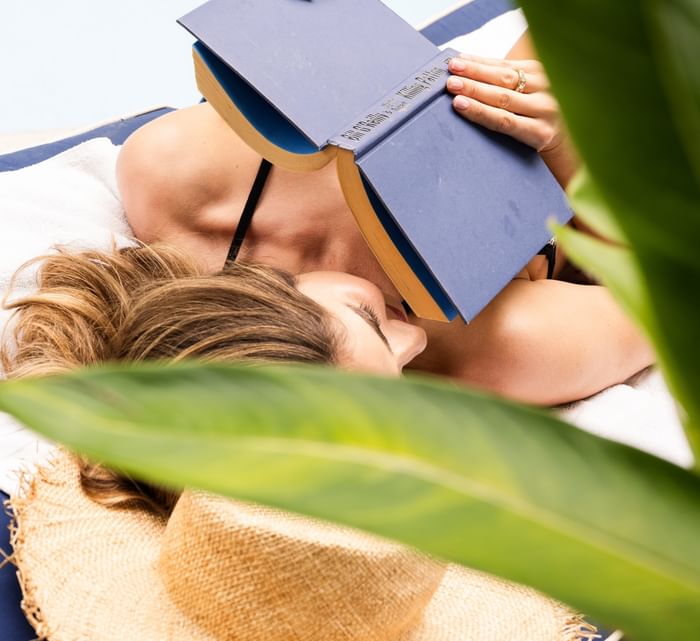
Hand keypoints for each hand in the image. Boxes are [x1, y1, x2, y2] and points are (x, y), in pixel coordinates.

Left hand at [446, 53, 561, 150]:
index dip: (479, 63)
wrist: (568, 143)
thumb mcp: (529, 93)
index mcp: (541, 73)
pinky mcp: (540, 132)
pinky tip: (464, 107)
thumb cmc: (538, 117)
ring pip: (502, 99)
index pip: (504, 66)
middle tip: (451, 72)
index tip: (457, 60)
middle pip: (502, 79)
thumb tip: (466, 70)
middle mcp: (545, 88)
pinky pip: (504, 122)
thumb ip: (506, 82)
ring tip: (454, 89)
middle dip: (474, 74)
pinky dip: (481, 113)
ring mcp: (544, 110)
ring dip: (475, 92)